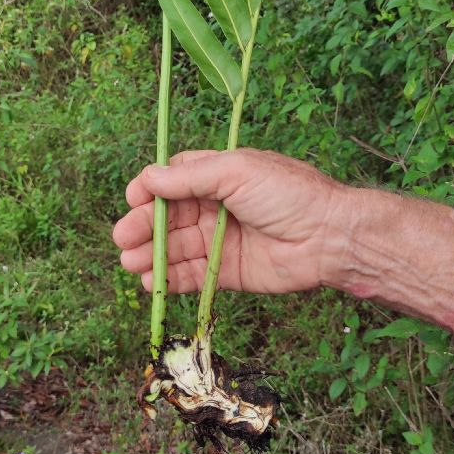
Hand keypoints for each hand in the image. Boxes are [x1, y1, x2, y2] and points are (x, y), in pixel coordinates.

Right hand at [112, 148, 352, 294]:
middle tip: (123, 239)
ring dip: (151, 255)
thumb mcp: (237, 171)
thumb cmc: (288, 193)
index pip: (174, 180)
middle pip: (169, 217)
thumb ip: (190, 177)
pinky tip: (152, 282)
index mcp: (220, 175)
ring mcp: (221, 241)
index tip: (133, 199)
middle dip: (144, 227)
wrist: (329, 236)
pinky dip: (170, 279)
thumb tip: (148, 178)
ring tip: (131, 263)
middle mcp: (217, 207)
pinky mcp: (229, 272)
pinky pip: (192, 276)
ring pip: (176, 248)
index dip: (151, 189)